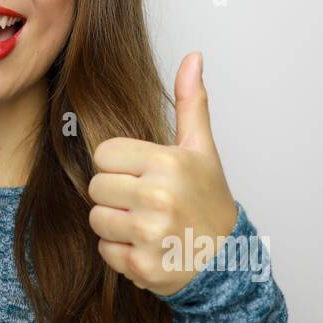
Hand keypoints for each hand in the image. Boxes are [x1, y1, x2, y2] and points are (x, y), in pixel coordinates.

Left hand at [88, 52, 237, 296]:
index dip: (119, 165)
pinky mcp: (141, 266)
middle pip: (96, 187)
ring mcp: (149, 234)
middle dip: (115, 194)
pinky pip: (104, 249)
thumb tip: (193, 56)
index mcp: (167, 163)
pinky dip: (120, 251)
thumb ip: (191, 102)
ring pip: (96, 219)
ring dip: (115, 224)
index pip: (103, 154)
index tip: (142, 175)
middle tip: (145, 202)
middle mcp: (157, 197)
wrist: (226, 261)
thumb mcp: (201, 150)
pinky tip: (147, 246)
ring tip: (145, 224)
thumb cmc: (209, 201)